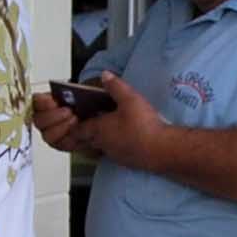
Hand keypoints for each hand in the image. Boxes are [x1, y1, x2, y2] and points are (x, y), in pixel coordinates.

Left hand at [40, 68, 154, 167]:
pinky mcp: (126, 161)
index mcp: (98, 129)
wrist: (162, 150)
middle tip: (87, 122)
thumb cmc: (143, 124)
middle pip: (86, 140)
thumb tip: (105, 75)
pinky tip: (123, 139)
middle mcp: (103, 143)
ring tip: (105, 129)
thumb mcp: (130, 98)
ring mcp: (114, 154)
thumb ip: (116, 86)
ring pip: (99, 147)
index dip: (74, 124)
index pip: (78, 129)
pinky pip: (113, 153)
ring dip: (99, 139)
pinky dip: (113, 146)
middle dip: (84, 132)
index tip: (74, 118)